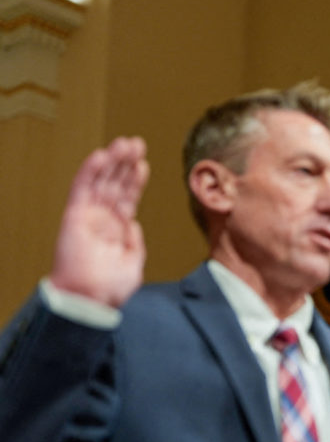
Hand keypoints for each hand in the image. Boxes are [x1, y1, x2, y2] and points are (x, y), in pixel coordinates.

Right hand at [50, 137, 148, 307]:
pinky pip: (82, 188)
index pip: (127, 198)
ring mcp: (88, 216)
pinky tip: (101, 155)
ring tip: (124, 143)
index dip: (135, 180)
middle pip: (115, 184)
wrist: (91, 299)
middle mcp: (102, 220)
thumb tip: (133, 223)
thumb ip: (134, 242)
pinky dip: (91, 171)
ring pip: (101, 181)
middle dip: (125, 164)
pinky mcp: (74, 215)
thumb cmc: (109, 288)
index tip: (143, 163)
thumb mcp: (133, 263)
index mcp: (117, 230)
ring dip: (112, 161)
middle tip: (136, 143)